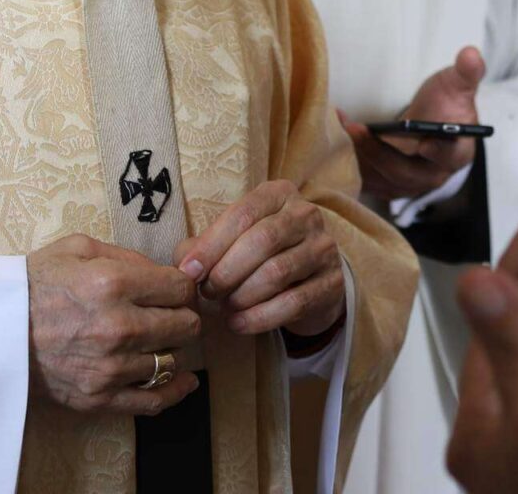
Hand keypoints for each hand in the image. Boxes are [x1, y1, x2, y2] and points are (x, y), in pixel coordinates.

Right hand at [27, 234, 202, 413]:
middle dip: (182, 315)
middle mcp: (118, 327)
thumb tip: (163, 271)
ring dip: (171, 349)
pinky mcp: (98, 397)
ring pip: (173, 360)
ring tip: (160, 340)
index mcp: (113, 284)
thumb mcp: (77, 249)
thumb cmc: (34, 285)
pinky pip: (154, 400)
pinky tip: (185, 381)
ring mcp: (110, 367)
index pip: (181, 288)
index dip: (183, 286)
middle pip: (186, 325)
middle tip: (169, 313)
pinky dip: (175, 391)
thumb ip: (126, 255)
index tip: (174, 289)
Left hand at [176, 179, 344, 338]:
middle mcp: (306, 215)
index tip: (188, 271)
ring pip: (277, 272)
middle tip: (208, 293)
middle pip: (262, 241)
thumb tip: (184, 265)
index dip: (211, 245)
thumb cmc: (259, 254)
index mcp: (279, 194)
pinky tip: (239, 324)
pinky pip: (293, 302)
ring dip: (242, 296)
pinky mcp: (332, 283)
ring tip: (224, 308)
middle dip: (227, 272)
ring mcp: (324, 248)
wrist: (308, 278)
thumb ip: (205, 246)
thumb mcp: (234, 239)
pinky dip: (260, 317)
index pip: (243, 215)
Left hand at [342, 45, 486, 201]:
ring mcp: (410, 184)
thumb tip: (471, 53)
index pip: (450, 155)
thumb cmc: (445, 105)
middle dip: (379, 152)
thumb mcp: (457, 86)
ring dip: (360, 156)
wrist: (428, 125)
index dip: (439, 151)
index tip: (425, 143)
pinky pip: (368, 181)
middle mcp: (434, 174)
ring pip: (383, 179)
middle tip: (357, 128)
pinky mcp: (388, 186)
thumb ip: (466, 72)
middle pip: (407, 172)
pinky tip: (337, 138)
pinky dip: (351, 162)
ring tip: (341, 129)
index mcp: (457, 152)